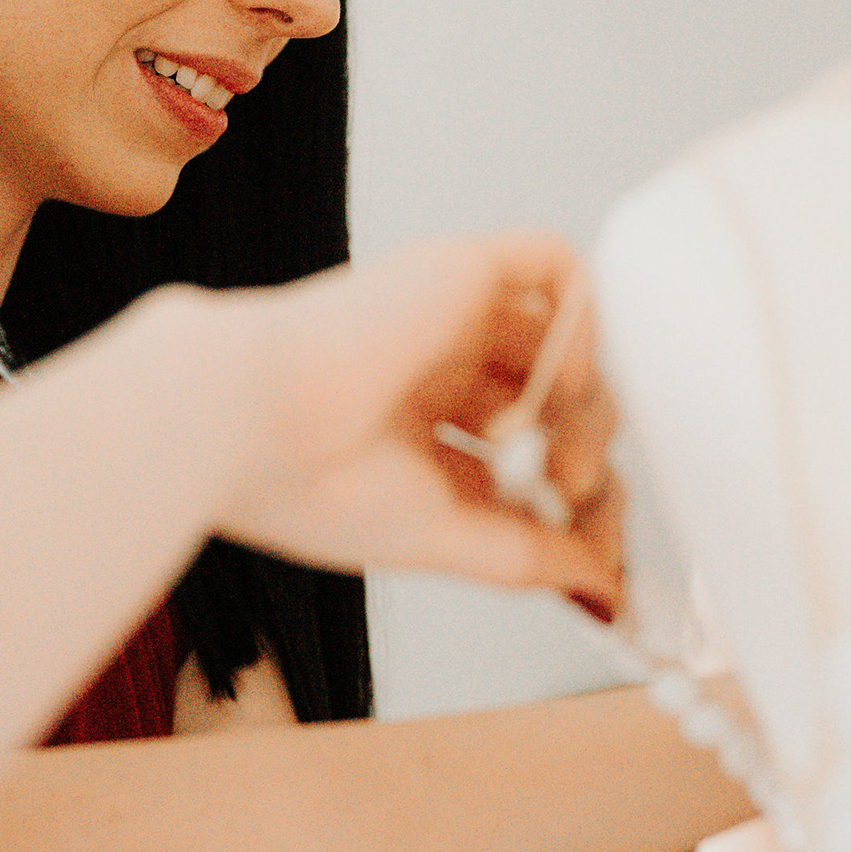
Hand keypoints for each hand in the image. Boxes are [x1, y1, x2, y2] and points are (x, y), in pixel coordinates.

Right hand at [214, 233, 623, 615]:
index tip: (596, 548)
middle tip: (575, 495)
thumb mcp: (441, 536)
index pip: (525, 455)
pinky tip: (560, 385)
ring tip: (564, 460)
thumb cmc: (307, 482)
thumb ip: (528, 555)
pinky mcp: (458, 268)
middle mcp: (437, 366)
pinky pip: (554, 265)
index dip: (576, 498)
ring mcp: (449, 314)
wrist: (246, 421)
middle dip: (586, 454)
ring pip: (562, 340)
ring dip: (589, 405)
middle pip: (555, 400)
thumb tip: (604, 586)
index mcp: (416, 426)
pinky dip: (582, 323)